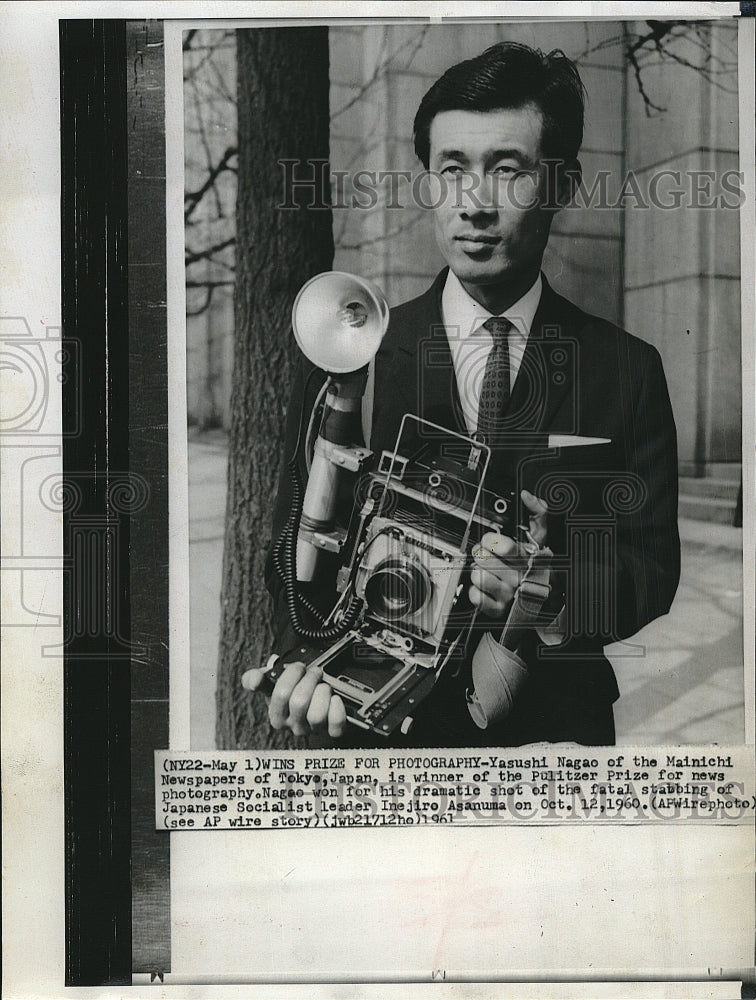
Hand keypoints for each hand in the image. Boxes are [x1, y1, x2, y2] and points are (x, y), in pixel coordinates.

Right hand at [241, 661, 346, 738]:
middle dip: (309, 680)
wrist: (313, 703)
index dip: (292, 675)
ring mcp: (313, 730)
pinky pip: (336, 725)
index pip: (280, 694)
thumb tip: (253, 679)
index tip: (299, 666)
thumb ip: (259, 679)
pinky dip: (337, 709)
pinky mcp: (332, 731)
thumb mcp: (272, 683)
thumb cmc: (292, 691)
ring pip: (317, 715)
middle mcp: (294, 726)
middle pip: (299, 703)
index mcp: (277, 715)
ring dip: (323, 693)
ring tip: (323, 686)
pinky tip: (335, 698)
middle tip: (315, 672)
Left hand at [469, 489, 547, 615]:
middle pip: (484, 559)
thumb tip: (528, 496)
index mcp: (529, 557)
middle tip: (488, 555)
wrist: (540, 599)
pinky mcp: (498, 610)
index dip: (492, 540)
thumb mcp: (540, 538)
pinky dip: (476, 592)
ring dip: (478, 572)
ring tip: (488, 571)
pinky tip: (487, 588)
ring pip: (477, 576)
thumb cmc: (536, 565)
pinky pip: (475, 596)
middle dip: (482, 553)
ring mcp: (508, 595)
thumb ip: (537, 513)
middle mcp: (519, 577)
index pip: (505, 545)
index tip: (493, 541)